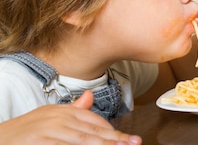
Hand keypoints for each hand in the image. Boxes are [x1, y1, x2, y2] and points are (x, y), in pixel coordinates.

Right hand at [0, 91, 140, 144]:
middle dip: (116, 139)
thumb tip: (89, 97)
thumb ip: (72, 110)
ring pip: (84, 140)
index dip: (113, 132)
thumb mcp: (49, 117)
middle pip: (93, 131)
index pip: (95, 121)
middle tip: (133, 144)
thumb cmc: (24, 133)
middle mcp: (58, 117)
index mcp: (63, 111)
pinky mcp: (41, 141)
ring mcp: (49, 130)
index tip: (130, 140)